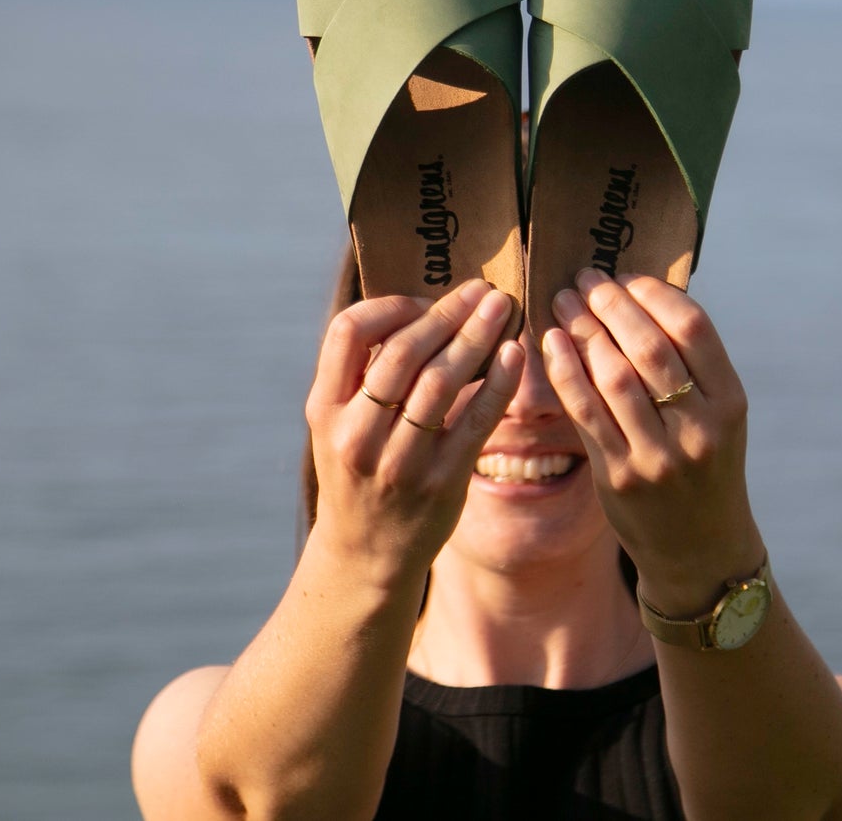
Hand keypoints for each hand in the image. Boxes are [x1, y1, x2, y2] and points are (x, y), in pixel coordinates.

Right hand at [305, 280, 523, 581]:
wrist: (366, 552)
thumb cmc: (360, 467)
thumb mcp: (338, 421)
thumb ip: (363, 371)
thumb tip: (424, 306)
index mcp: (327, 408)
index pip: (349, 332)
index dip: (391, 306)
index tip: (424, 300)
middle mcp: (357, 435)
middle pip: (403, 354)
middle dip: (447, 314)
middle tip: (481, 289)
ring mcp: (400, 462)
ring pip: (440, 383)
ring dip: (476, 337)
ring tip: (502, 307)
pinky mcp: (441, 483)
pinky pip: (476, 421)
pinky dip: (498, 382)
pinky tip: (515, 353)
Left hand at [542, 272, 760, 609]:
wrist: (701, 549)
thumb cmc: (703, 463)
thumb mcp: (717, 414)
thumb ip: (689, 363)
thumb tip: (636, 292)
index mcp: (729, 402)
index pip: (691, 326)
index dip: (652, 292)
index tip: (624, 275)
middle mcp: (700, 428)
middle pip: (649, 346)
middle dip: (610, 303)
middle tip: (585, 277)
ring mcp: (659, 456)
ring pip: (614, 375)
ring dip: (583, 328)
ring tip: (563, 300)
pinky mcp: (620, 477)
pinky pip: (585, 411)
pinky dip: (565, 369)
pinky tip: (551, 341)